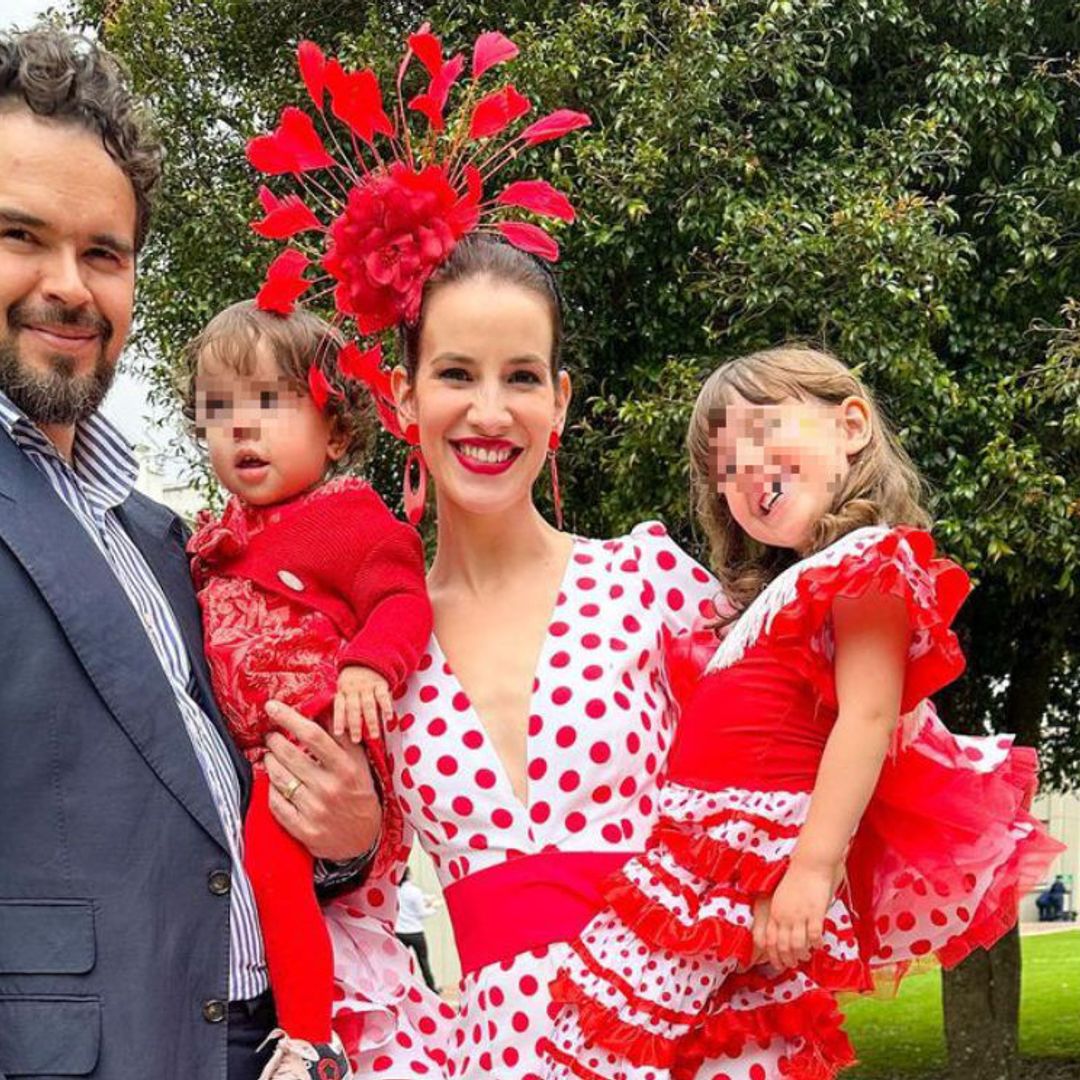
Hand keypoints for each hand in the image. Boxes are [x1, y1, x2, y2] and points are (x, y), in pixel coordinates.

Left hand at [263, 700, 382, 860]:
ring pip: (280, 778)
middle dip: (275, 741)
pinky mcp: (304, 830)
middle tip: (272, 735)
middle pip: (291, 755)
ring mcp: (315, 811)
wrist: (363, 839)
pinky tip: (273, 782)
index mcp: (346, 768)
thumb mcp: (359, 763)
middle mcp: (330, 788)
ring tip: (271, 756)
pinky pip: (276, 804)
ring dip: (270, 762)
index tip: (273, 706)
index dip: (290, 718)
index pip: (314, 736)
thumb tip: (325, 706)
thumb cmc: (359, 792)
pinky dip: (270, 789)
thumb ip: (343, 736)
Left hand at [334, 665, 392, 744]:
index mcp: (343, 691)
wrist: (367, 660)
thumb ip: (344, 705)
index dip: (338, 720)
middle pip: (353, 708)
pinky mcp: (380, 684)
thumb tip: (343, 728)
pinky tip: (388, 718)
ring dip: (371, 721)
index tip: (338, 733)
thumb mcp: (344, 689)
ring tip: (374, 736)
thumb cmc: (353, 681)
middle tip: (356, 740)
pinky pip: (383, 697)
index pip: (339, 706)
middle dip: (354, 725)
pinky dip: (386, 707)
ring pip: (368, 705)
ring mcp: (367, 686)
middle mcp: (353, 689)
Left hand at [751, 859, 840, 971]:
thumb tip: (783, 931)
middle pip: (783, 946)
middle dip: (788, 959)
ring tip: (806, 957)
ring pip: (799, 945)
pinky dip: (817, 944)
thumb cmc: (796, 879)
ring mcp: (800, 915)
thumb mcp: (781, 897)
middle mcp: (785, 916)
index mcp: (774, 911)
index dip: (773, 955)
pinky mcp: (814, 913)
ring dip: (802, 955)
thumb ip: (781, 915)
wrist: (809, 864)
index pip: (769, 940)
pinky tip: (819, 945)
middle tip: (793, 964)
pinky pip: (815, 935)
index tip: (778, 963)